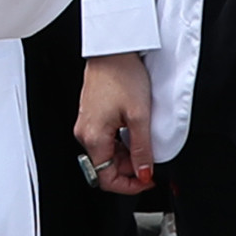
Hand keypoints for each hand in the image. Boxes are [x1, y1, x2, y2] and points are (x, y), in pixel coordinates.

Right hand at [75, 52, 157, 194]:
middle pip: (105, 167)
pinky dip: (120, 143)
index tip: (147, 180)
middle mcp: (85, 133)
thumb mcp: (140, 117)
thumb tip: (144, 172)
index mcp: (93, 137)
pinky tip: (134, 132)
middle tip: (150, 161)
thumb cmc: (122, 75)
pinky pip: (104, 140)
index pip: (105, 178)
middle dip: (130, 169)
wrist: (113, 50)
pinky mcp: (91, 116)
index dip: (129, 185)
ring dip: (126, 156)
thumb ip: (142, 149)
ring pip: (106, 154)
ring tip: (145, 142)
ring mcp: (86, 124)